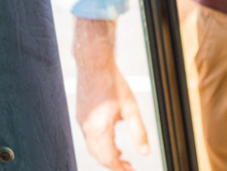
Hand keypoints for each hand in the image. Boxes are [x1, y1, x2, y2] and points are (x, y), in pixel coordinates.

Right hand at [75, 18, 150, 170]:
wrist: (94, 65)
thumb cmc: (113, 84)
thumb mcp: (131, 108)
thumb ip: (138, 132)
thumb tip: (145, 153)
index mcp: (99, 128)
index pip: (109, 158)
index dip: (119, 169)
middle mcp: (87, 128)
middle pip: (99, 156)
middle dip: (113, 165)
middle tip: (129, 167)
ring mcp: (82, 123)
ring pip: (93, 149)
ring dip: (107, 156)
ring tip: (123, 158)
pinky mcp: (81, 117)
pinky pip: (90, 139)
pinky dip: (101, 146)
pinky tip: (112, 143)